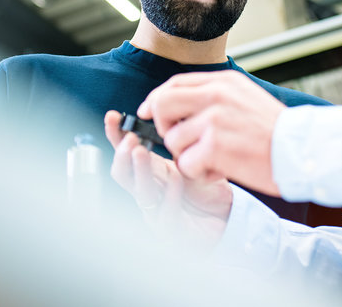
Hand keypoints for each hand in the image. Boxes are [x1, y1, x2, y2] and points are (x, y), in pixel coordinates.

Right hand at [104, 110, 232, 245]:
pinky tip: (177, 178)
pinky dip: (170, 194)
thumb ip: (183, 141)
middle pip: (123, 173)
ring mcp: (157, 211)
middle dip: (122, 154)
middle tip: (130, 138)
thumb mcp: (196, 157)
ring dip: (140, 171)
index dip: (116, 136)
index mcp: (152, 171)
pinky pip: (165, 214)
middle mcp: (150, 190)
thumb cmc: (209, 190)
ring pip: (140, 193)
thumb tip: (175, 111)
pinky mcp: (171, 230)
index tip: (113, 118)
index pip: (126, 152)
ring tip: (141, 152)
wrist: (227, 220)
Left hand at [138, 70, 284, 195]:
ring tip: (210, 160)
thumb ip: (214, 97)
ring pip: (172, 140)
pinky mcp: (216, 147)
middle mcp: (216, 96)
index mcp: (224, 82)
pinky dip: (198, 173)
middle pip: (162, 105)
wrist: (305, 150)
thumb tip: (179, 103)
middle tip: (179, 141)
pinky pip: (186, 163)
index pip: (175, 83)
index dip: (155, 99)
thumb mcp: (246, 98)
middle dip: (162, 126)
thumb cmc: (277, 131)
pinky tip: (218, 171)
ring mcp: (215, 120)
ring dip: (186, 156)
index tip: (147, 112)